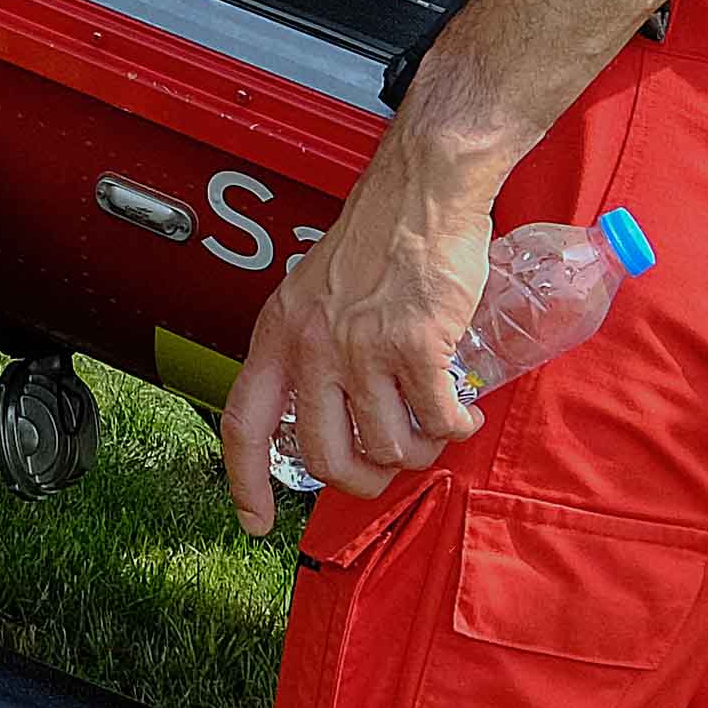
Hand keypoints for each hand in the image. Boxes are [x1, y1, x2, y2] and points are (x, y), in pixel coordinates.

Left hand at [217, 137, 502, 536]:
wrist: (422, 187)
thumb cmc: (377, 236)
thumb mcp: (314, 292)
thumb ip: (312, 347)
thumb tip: (327, 410)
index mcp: (279, 334)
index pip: (244, 423)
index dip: (245, 481)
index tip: (255, 520)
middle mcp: (313, 346)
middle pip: (326, 458)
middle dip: (365, 479)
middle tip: (389, 464)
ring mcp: (364, 347)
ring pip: (388, 446)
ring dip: (418, 451)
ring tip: (434, 426)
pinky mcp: (416, 343)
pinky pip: (436, 418)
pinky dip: (455, 427)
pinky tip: (462, 412)